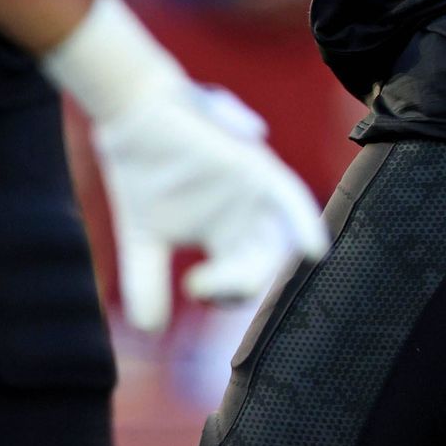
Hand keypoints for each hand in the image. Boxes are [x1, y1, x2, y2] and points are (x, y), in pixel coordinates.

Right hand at [94, 80, 328, 331]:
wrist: (130, 115)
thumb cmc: (139, 171)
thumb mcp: (143, 238)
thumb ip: (147, 282)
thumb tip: (150, 330)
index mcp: (223, 233)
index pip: (239, 277)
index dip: (224, 292)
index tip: (193, 287)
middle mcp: (246, 215)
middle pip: (262, 262)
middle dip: (240, 283)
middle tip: (204, 284)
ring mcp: (253, 191)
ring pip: (277, 240)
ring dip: (265, 264)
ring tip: (234, 276)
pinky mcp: (254, 165)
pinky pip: (290, 197)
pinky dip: (305, 223)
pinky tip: (315, 250)